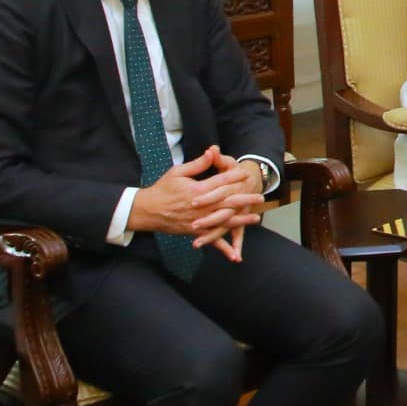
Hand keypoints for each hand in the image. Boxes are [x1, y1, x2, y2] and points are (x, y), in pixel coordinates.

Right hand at [126, 146, 261, 262]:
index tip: (246, 172)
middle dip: (244, 200)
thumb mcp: (177, 172)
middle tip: (260, 197)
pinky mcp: (194, 232)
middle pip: (226, 202)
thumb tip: (212, 151)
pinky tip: (235, 254)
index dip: (234, 177)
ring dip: (240, 221)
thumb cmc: (162, 189)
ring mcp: (197, 221)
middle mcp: (199, 207)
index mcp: (196, 190)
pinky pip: (211, 240)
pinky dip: (223, 247)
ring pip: (222, 221)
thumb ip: (197, 164)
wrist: (146, 210)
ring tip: (256, 218)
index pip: (219, 182)